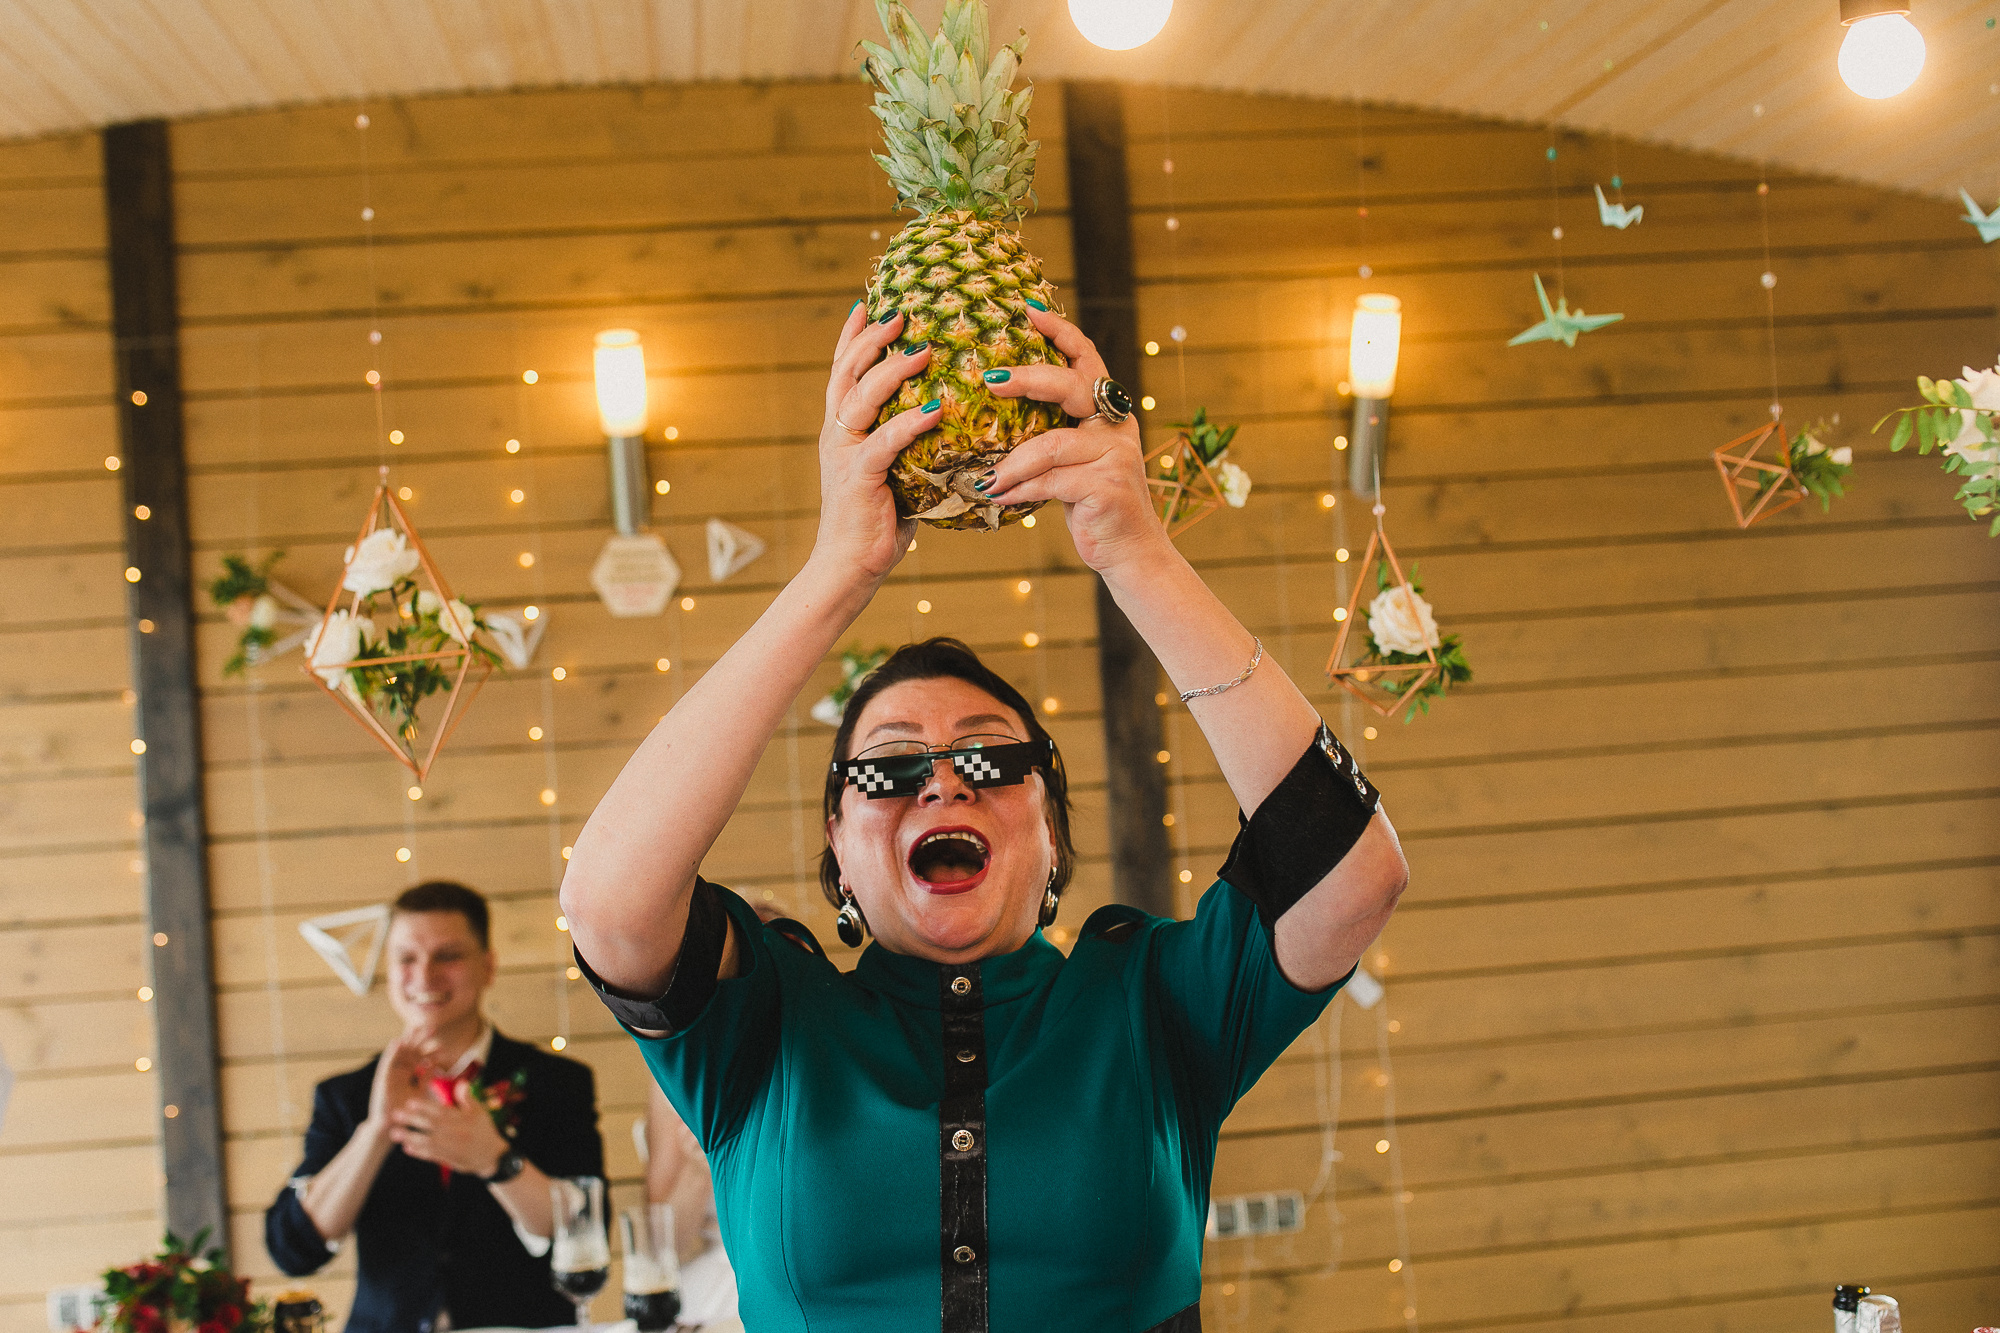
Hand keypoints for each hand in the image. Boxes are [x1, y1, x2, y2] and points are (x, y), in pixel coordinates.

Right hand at [366, 1028, 429, 1129]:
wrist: (390, 1124)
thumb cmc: (405, 1110)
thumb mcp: (419, 1093)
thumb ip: (426, 1080)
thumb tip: (436, 1068)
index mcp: (411, 1074)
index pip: (423, 1059)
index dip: (432, 1052)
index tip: (443, 1047)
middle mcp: (401, 1070)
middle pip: (413, 1051)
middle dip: (421, 1039)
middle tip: (432, 1028)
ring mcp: (392, 1073)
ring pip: (400, 1052)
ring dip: (407, 1040)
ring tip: (414, 1027)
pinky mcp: (382, 1077)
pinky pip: (387, 1062)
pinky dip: (392, 1052)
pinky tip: (397, 1042)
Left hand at [388, 1092, 508, 1177]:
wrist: (492, 1155)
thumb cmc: (484, 1130)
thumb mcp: (480, 1112)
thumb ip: (468, 1099)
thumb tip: (461, 1083)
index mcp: (461, 1119)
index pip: (440, 1111)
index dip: (425, 1106)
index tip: (410, 1102)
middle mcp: (454, 1132)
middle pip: (430, 1124)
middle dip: (412, 1119)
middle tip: (395, 1114)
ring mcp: (450, 1146)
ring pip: (427, 1141)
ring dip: (410, 1137)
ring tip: (395, 1133)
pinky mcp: (448, 1159)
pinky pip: (431, 1155)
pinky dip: (419, 1152)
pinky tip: (407, 1148)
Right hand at [813, 302, 940, 580]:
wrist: (848, 568)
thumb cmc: (878, 522)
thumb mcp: (895, 471)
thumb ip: (911, 442)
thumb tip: (952, 418)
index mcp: (842, 429)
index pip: (843, 372)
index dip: (853, 337)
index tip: (870, 303)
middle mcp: (836, 434)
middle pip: (847, 372)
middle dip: (872, 338)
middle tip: (901, 311)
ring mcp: (843, 454)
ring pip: (860, 399)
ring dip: (891, 370)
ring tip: (923, 348)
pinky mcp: (858, 478)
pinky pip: (883, 443)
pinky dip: (909, 423)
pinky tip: (935, 407)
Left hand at [979, 307, 1169, 572]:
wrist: (1129, 550)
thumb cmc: (1091, 503)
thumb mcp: (1073, 461)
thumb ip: (1051, 434)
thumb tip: (994, 410)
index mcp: (1107, 411)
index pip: (1086, 358)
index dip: (1060, 331)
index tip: (1028, 310)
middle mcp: (1116, 425)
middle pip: (1069, 386)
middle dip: (1027, 379)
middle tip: (990, 379)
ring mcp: (1116, 454)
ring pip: (1052, 444)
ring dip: (1011, 463)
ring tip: (985, 478)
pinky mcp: (1108, 486)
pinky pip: (1051, 481)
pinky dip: (1020, 489)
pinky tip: (998, 497)